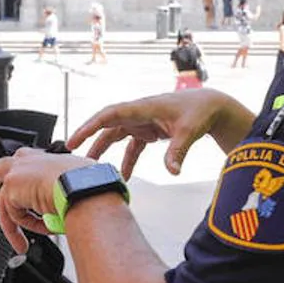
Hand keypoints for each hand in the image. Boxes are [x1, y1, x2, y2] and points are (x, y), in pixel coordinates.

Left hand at [0, 148, 94, 252]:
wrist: (83, 186)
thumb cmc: (88, 183)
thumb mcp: (76, 182)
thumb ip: (62, 190)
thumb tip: (60, 208)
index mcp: (44, 156)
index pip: (23, 165)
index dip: (19, 182)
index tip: (20, 195)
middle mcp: (27, 159)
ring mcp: (17, 172)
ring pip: (3, 203)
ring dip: (12, 227)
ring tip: (21, 244)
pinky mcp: (11, 187)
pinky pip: (12, 214)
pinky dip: (25, 226)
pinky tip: (41, 229)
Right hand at [66, 89, 252, 178]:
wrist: (212, 106)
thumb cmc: (200, 111)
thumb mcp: (189, 132)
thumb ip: (178, 152)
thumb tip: (172, 171)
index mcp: (143, 108)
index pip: (110, 115)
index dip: (90, 126)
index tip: (75, 138)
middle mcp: (139, 113)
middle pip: (107, 125)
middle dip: (89, 137)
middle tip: (71, 151)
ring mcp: (143, 121)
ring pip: (117, 135)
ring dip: (105, 150)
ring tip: (92, 168)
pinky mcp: (150, 130)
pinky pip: (133, 146)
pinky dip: (127, 160)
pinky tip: (124, 176)